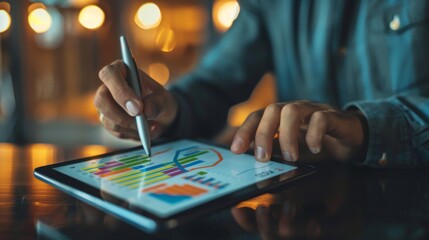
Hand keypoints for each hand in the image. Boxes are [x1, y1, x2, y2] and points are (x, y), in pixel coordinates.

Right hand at [94, 60, 177, 139]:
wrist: (160, 116)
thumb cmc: (159, 101)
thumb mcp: (164, 99)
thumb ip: (157, 102)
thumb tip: (146, 110)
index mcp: (121, 70)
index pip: (110, 74)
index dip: (120, 91)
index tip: (138, 108)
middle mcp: (108, 87)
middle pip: (101, 99)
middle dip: (121, 114)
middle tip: (141, 120)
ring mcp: (105, 105)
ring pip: (108, 119)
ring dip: (131, 126)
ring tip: (151, 126)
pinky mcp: (108, 121)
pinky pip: (115, 131)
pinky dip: (132, 134)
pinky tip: (147, 131)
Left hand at [230, 101, 367, 161]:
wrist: (350, 136)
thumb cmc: (316, 142)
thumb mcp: (291, 148)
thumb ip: (274, 151)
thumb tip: (254, 161)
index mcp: (281, 115)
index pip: (258, 116)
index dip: (245, 131)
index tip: (236, 150)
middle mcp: (294, 108)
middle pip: (272, 110)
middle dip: (263, 134)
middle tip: (262, 158)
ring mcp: (313, 109)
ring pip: (293, 111)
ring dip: (287, 136)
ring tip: (290, 158)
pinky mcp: (333, 116)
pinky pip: (321, 118)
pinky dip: (313, 135)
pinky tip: (313, 149)